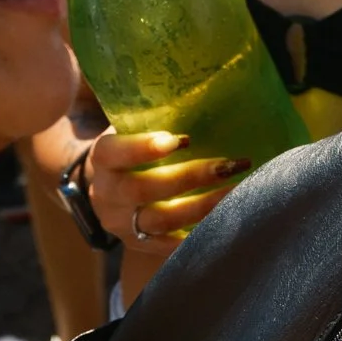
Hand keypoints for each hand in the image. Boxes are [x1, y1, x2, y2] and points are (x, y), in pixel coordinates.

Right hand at [85, 129, 252, 252]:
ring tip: (238, 191)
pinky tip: (227, 219)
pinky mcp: (139, 244)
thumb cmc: (136, 146)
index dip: (143, 147)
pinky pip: (170, 245)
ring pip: (162, 220)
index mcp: (103, 158)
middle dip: (191, 177)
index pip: (114, 152)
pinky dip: (200, 233)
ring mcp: (122, 224)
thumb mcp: (134, 128)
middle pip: (143, 190)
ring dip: (204, 206)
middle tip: (230, 165)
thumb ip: (158, 117)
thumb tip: (208, 95)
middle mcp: (106, 194)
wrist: (113, 186)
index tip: (181, 139)